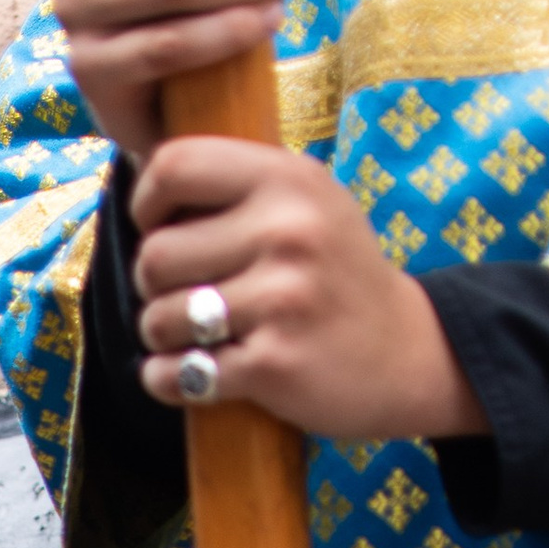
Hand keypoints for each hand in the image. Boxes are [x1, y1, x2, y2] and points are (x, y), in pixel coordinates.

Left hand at [132, 138, 485, 443]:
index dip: (146, 203)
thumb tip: (140, 181)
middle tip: (187, 296)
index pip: (174, 166)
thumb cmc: (334, 275)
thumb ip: (238, 187)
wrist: (408, 352)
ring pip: (158, 320)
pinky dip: (171, 380)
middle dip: (154, 285)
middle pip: (155, 256)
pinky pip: (177, 374)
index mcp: (288, 180)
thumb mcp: (307, 203)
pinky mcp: (272, 363)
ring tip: (201, 335)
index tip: (158, 228)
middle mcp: (288, 231)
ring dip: (164, 337)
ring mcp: (282, 299)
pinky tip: (197, 374)